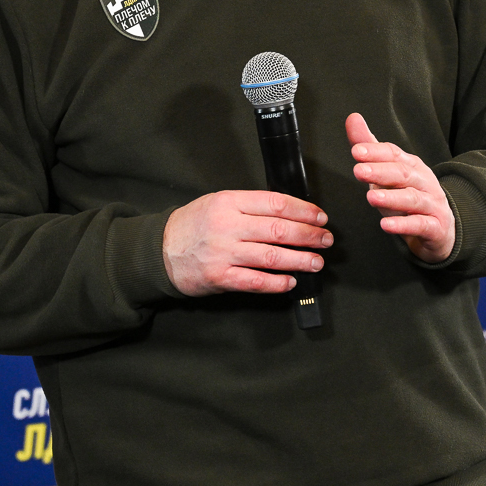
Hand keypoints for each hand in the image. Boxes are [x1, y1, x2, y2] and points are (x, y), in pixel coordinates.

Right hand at [162, 190, 330, 295]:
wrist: (159, 251)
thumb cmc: (194, 225)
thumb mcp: (219, 203)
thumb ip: (250, 206)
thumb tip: (292, 213)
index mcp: (229, 202)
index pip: (275, 203)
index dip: (303, 211)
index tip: (320, 218)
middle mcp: (227, 226)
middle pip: (278, 230)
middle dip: (308, 236)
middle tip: (326, 240)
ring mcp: (222, 253)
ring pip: (271, 256)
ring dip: (300, 260)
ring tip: (316, 262)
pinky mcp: (219, 277)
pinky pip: (255, 282)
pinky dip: (276, 283)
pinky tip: (290, 282)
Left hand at [347, 112, 455, 263]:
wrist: (440, 228)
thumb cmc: (409, 196)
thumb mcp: (388, 172)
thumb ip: (370, 147)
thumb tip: (353, 118)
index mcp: (411, 165)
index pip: (394, 154)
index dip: (376, 152)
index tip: (356, 151)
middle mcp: (424, 181)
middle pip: (403, 174)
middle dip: (381, 172)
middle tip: (359, 171)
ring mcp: (432, 204)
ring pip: (413, 199)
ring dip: (392, 198)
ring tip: (371, 198)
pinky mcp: (436, 227)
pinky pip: (421, 224)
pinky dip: (404, 225)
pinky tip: (386, 225)